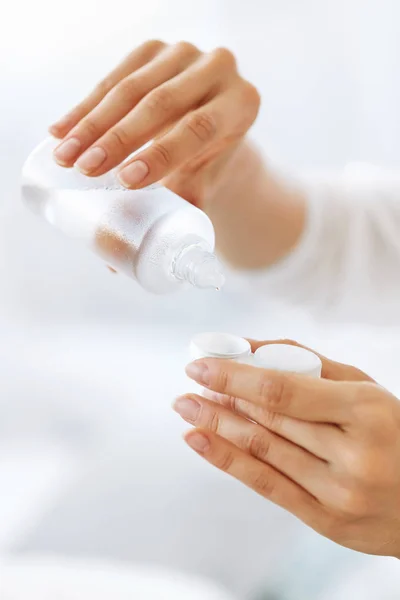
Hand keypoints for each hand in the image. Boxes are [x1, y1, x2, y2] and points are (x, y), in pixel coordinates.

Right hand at [49, 40, 259, 208]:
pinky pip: (113, 76)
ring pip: (130, 87)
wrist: (211, 125)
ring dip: (91, 123)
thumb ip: (178, 214)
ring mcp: (183, 54)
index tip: (124, 180)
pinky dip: (84, 107)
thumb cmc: (208, 163)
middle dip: (116, 138)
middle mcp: (218, 70)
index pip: (198, 128)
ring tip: (63, 156)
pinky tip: (61, 130)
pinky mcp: (153, 50)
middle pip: (161, 104)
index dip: (160, 154)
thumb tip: (124, 266)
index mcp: (241, 104)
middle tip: (84, 169)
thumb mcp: (205, 182)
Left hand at [175, 339, 399, 557]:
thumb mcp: (364, 388)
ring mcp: (338, 494)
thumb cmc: (395, 432)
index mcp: (365, 412)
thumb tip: (250, 347)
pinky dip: (227, 462)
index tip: (201, 366)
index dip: (235, 378)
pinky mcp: (326, 522)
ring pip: (262, 452)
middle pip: (268, 421)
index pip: (284, 392)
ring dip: (216, 427)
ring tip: (187, 407)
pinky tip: (200, 441)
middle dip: (220, 399)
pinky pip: (267, 487)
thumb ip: (309, 362)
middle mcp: (352, 456)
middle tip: (190, 384)